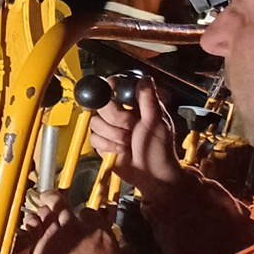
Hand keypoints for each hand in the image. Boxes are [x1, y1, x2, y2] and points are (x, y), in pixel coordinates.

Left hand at [25, 192, 143, 253]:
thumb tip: (128, 249)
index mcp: (98, 232)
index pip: (90, 213)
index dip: (87, 215)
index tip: (86, 219)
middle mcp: (74, 229)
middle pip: (61, 204)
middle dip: (57, 201)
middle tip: (53, 198)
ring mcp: (53, 236)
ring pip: (45, 213)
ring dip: (44, 211)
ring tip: (42, 211)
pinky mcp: (38, 248)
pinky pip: (30, 228)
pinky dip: (30, 224)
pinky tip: (30, 224)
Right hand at [89, 75, 181, 201]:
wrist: (151, 175)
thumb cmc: (159, 149)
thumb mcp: (157, 122)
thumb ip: (148, 99)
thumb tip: (144, 78)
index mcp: (134, 106)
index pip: (114, 88)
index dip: (111, 93)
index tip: (115, 99)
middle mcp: (119, 114)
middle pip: (102, 106)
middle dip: (118, 121)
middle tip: (132, 129)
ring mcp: (110, 128)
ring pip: (96, 123)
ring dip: (114, 136)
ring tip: (127, 143)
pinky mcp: (102, 143)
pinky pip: (94, 138)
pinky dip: (108, 146)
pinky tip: (120, 150)